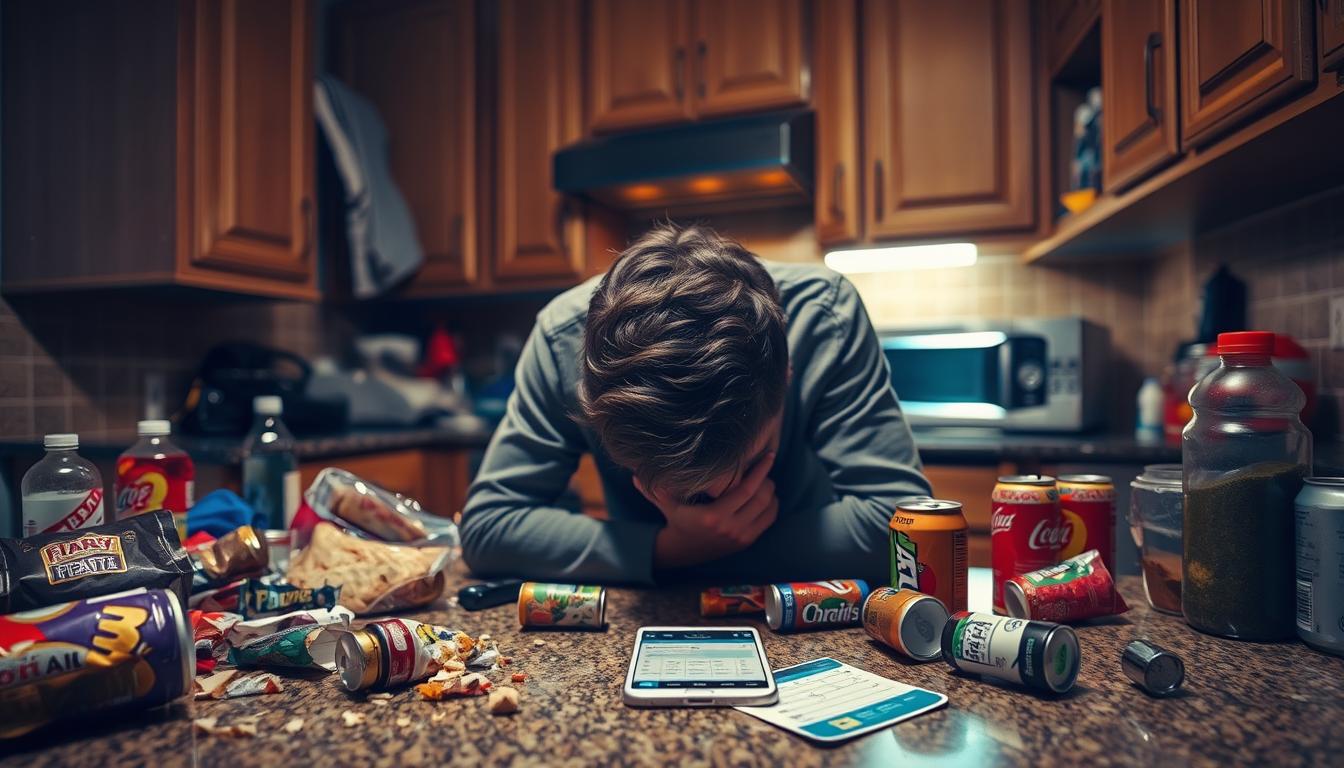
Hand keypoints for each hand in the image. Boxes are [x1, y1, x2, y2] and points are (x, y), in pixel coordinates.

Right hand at [640, 453, 778, 567]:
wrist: (683, 551)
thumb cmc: (676, 521)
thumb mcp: (666, 504)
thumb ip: (655, 489)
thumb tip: (636, 473)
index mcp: (714, 516)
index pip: (747, 489)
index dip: (760, 471)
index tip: (769, 456)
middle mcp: (731, 528)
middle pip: (762, 498)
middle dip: (767, 479)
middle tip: (765, 466)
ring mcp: (741, 537)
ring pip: (768, 510)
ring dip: (771, 493)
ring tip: (765, 479)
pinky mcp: (747, 542)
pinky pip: (768, 521)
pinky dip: (772, 507)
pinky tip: (767, 496)